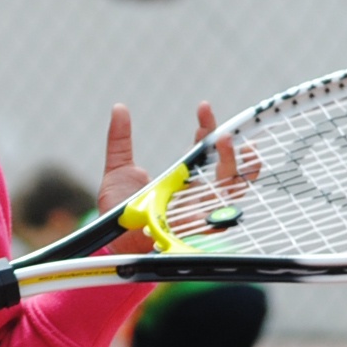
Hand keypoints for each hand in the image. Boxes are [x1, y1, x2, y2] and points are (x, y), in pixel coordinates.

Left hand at [97, 99, 251, 257]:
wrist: (110, 238)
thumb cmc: (118, 210)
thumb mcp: (117, 169)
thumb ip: (119, 141)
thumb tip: (119, 108)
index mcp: (180, 177)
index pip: (203, 149)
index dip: (207, 128)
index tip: (204, 107)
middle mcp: (194, 194)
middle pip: (226, 170)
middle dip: (230, 150)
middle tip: (224, 134)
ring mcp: (197, 212)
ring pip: (231, 191)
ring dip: (236, 169)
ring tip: (229, 149)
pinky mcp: (195, 231)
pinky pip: (220, 219)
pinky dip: (228, 204)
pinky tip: (231, 185)